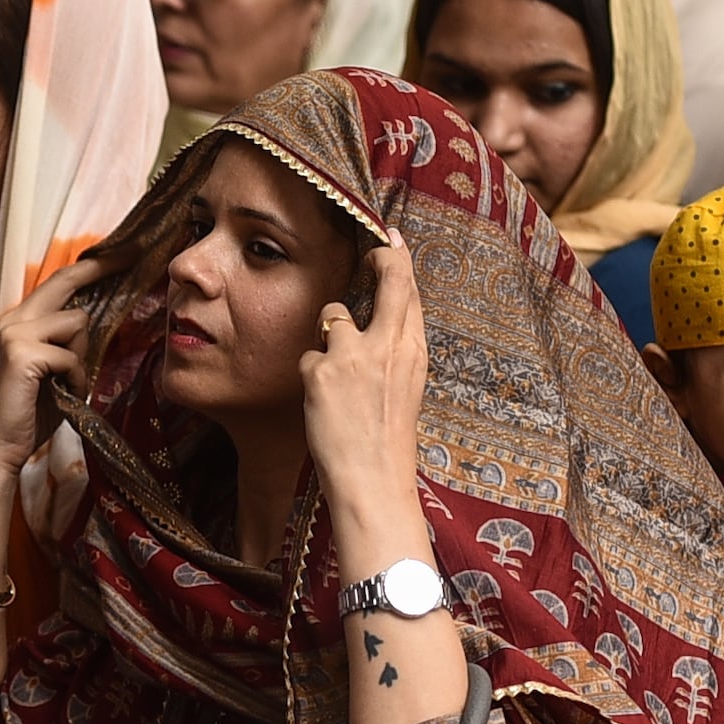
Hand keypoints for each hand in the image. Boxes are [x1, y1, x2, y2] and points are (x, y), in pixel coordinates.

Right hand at [0, 249, 97, 471]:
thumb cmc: (28, 412)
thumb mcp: (51, 368)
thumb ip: (65, 343)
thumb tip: (94, 321)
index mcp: (19, 321)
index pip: (57, 282)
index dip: (90, 267)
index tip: (119, 254)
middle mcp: (14, 319)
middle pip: (65, 281)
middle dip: (101, 267)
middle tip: (132, 256)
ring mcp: (16, 333)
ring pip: (77, 322)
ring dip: (82, 357)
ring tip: (67, 383)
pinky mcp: (23, 354)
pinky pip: (72, 355)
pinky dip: (76, 378)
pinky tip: (62, 394)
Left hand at [301, 238, 430, 544]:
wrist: (372, 482)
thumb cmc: (386, 442)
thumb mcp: (406, 388)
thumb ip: (396, 349)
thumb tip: (383, 315)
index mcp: (414, 352)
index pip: (410, 290)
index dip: (397, 259)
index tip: (388, 241)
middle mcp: (389, 346)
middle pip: (387, 278)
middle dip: (377, 258)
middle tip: (369, 251)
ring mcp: (354, 355)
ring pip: (332, 315)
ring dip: (328, 336)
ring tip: (335, 375)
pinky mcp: (322, 371)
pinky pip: (308, 355)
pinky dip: (310, 376)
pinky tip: (321, 403)